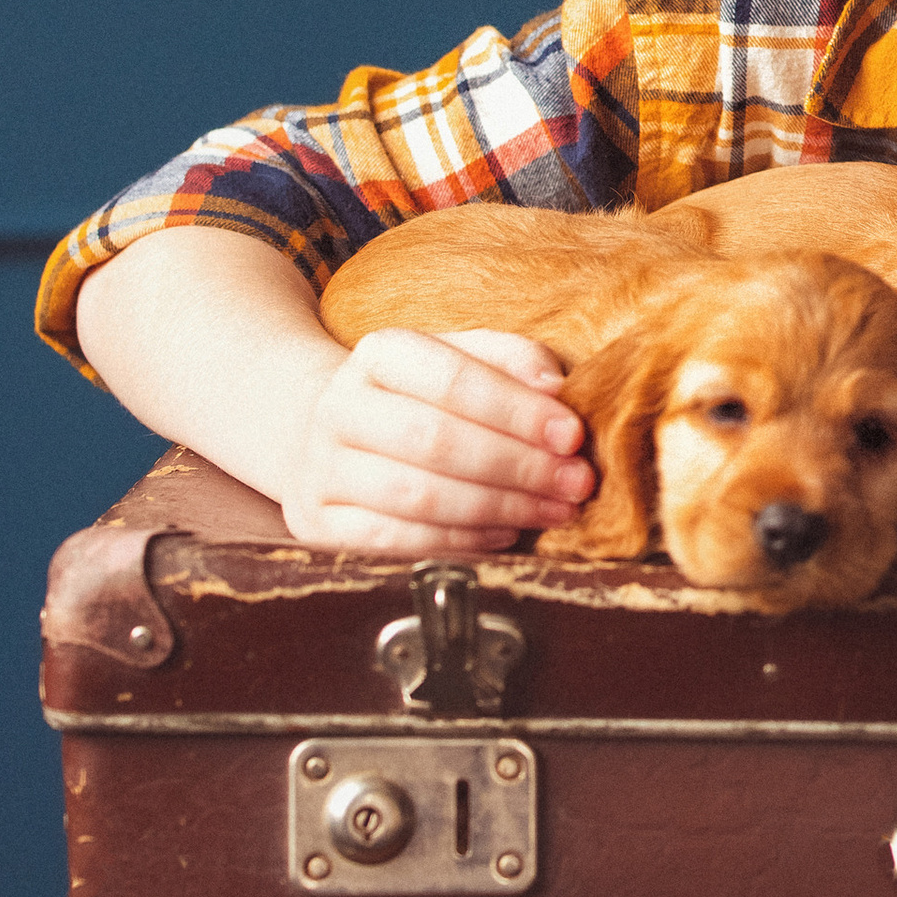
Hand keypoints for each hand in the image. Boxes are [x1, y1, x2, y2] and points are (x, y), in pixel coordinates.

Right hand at [283, 327, 596, 556]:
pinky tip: (503, 535)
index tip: (573, 435)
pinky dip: (458, 542)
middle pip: (434, 439)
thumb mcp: (461, 358)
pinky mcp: (319, 525)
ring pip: (417, 496)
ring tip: (553, 511)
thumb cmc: (419, 398)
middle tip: (576, 482)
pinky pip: (395, 542)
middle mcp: (339, 407)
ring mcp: (322, 469)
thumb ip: (511, 360)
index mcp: (379, 353)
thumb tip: (555, 387)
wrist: (330, 436)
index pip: (451, 377)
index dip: (517, 409)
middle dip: (518, 465)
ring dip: (499, 508)